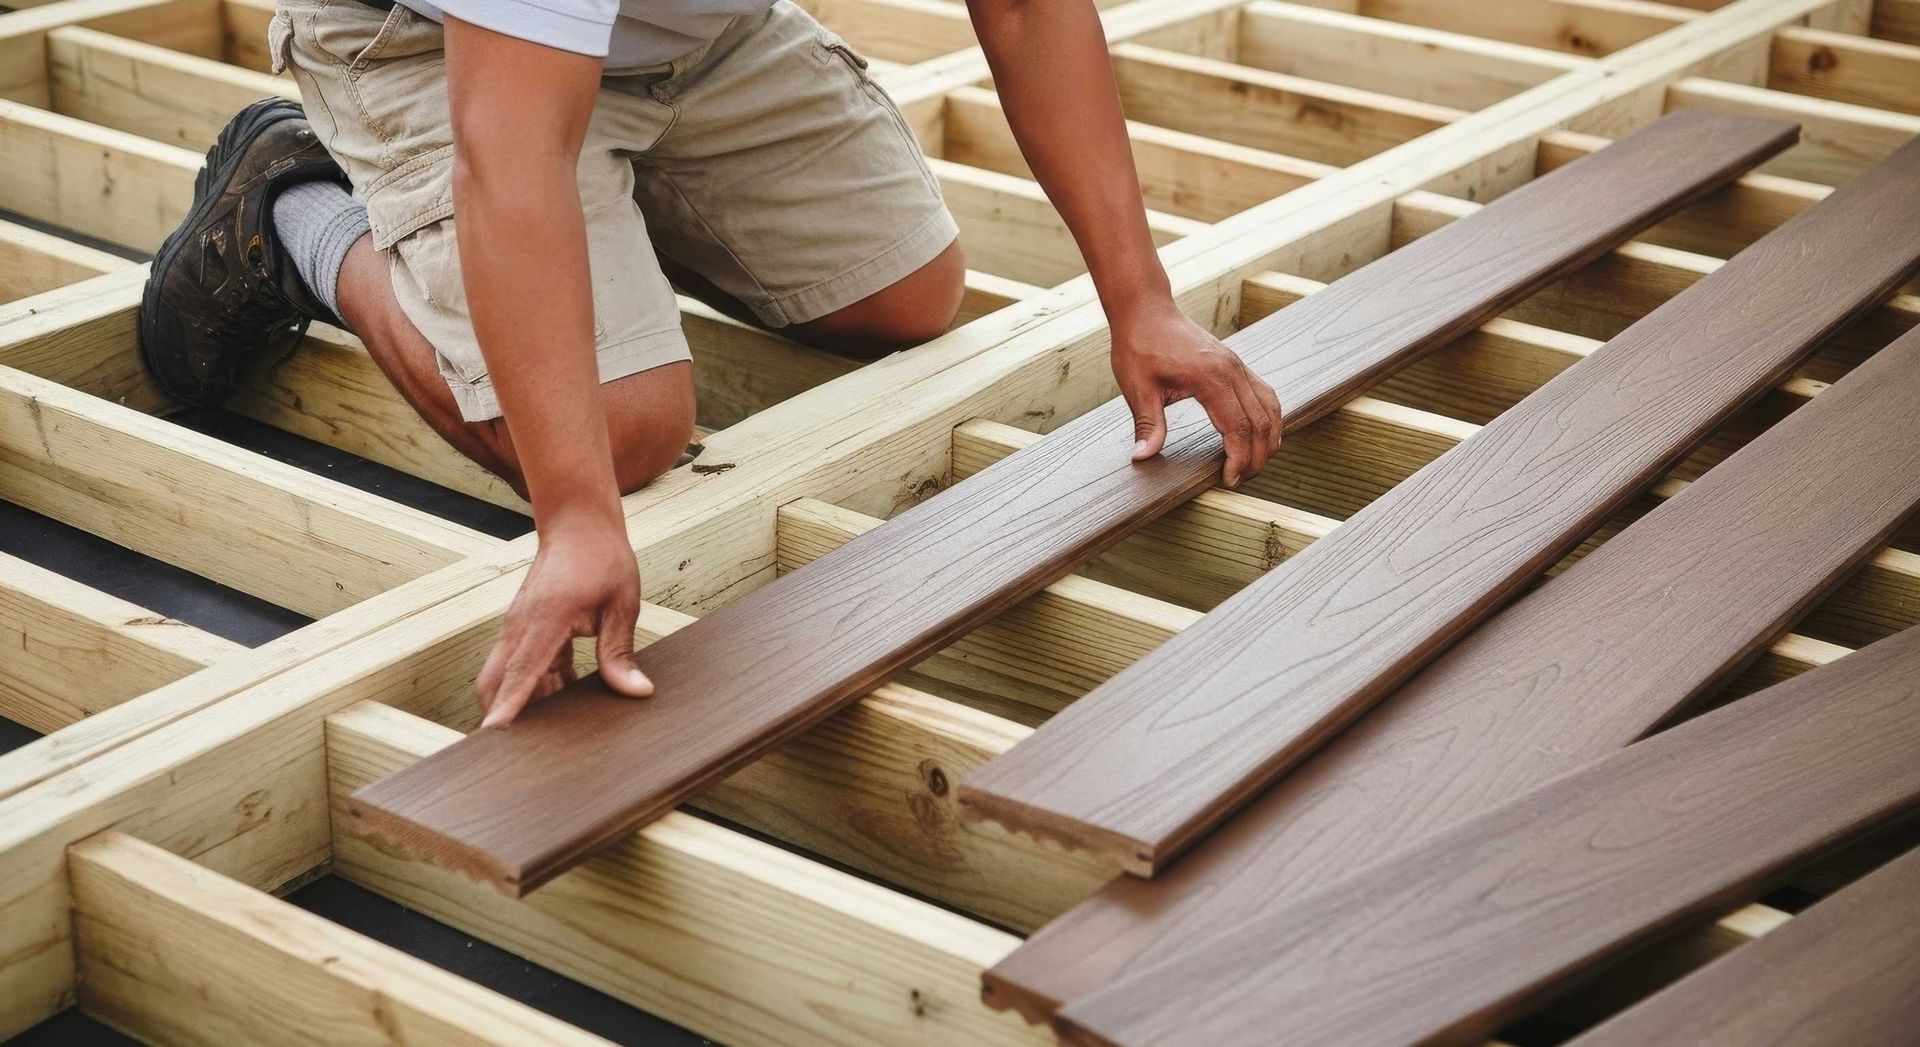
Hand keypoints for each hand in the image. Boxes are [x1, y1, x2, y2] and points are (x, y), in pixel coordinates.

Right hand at [475, 511, 653, 726]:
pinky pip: (521, 665)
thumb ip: (620, 653)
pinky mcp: (525, 628)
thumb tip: (635, 691)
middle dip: (502, 714)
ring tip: (555, 728)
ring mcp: (519, 627)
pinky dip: (536, 684)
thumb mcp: (621, 606)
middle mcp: (521, 627)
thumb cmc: (601, 558)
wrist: (579, 523)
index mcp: (544, 621)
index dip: (509, 707)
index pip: (520, 673)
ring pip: (505, 676)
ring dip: (525, 701)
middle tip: (522, 750)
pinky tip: (565, 695)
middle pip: (495, 682)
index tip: (497, 735)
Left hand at [1111, 302, 1282, 486]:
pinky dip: (1268, 418)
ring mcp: (1238, 365)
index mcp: (1211, 378)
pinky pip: (1265, 394)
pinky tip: (1259, 436)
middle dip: (1256, 457)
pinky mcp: (1236, 364)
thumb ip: (1147, 424)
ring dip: (1268, 439)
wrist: (1146, 310)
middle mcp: (1232, 370)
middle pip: (1261, 422)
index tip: (1229, 480)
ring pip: (1270, 408)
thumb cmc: (1139, 346)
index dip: (1239, 459)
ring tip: (1252, 464)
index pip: (1238, 427)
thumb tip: (1142, 457)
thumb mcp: (1137, 388)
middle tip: (1240, 480)